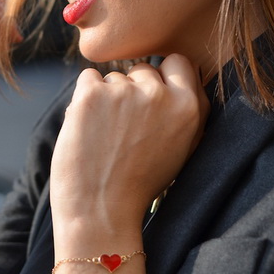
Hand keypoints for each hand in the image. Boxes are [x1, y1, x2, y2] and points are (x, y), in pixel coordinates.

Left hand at [50, 55, 208, 234]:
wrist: (100, 212)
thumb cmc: (138, 184)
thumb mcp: (181, 148)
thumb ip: (186, 110)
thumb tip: (184, 72)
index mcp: (189, 108)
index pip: (178, 62)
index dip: (162, 76)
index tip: (151, 95)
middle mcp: (160, 95)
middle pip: (142, 69)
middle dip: (131, 90)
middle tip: (125, 130)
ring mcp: (125, 92)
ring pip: (113, 77)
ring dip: (106, 98)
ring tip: (106, 137)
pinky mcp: (92, 94)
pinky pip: (88, 79)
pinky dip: (84, 98)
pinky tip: (88, 128)